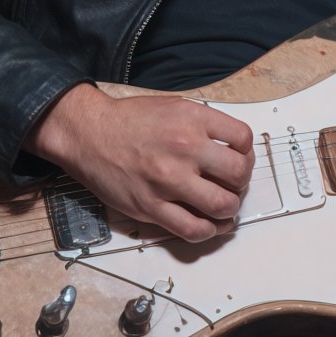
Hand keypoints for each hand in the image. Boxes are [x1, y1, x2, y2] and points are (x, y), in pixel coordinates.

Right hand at [24, 83, 254, 242]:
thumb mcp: (172, 106)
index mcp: (192, 120)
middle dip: (241, 182)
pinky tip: (209, 225)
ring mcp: (168, 180)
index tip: (238, 158)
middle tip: (231, 184)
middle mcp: (184, 148)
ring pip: (223, 206)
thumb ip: (203, 123)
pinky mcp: (151, 207)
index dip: (246, 152)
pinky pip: (193, 229)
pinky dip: (209, 231)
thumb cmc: (129, 120)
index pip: (243, 139)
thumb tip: (232, 147)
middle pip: (239, 174)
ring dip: (229, 209)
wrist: (89, 134)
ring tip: (222, 205)